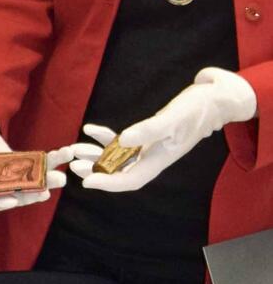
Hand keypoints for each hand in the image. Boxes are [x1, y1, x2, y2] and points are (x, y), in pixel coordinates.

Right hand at [0, 97, 72, 210]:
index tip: (13, 199)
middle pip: (13, 193)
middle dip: (30, 193)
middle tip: (47, 190)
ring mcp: (6, 174)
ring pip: (29, 182)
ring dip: (46, 180)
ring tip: (62, 176)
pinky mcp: (16, 162)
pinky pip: (35, 165)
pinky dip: (50, 161)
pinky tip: (65, 154)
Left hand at [71, 67, 255, 192]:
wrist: (212, 99)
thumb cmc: (197, 109)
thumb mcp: (173, 118)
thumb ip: (149, 130)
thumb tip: (122, 141)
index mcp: (160, 160)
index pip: (131, 179)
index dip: (108, 184)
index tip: (86, 182)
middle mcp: (152, 157)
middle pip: (120, 171)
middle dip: (95, 170)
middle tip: (71, 165)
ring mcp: (149, 147)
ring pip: (117, 157)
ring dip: (95, 154)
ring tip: (74, 149)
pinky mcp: (146, 135)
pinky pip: (122, 141)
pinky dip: (105, 137)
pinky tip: (89, 130)